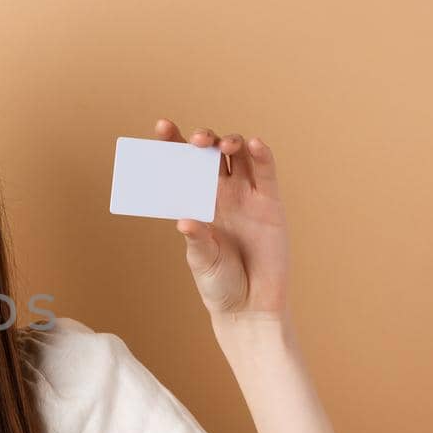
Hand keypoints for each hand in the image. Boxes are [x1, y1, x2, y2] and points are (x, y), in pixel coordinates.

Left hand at [155, 118, 290, 324]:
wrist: (251, 305)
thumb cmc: (219, 284)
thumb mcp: (202, 262)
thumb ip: (197, 241)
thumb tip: (184, 221)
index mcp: (196, 202)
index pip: (182, 165)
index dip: (173, 143)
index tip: (161, 126)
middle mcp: (220, 194)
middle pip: (211, 154)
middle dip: (202, 140)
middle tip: (194, 141)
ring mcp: (246, 196)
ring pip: (238, 156)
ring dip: (230, 141)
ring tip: (221, 144)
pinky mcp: (270, 203)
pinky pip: (266, 172)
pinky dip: (261, 155)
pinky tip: (253, 144)